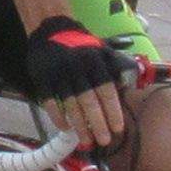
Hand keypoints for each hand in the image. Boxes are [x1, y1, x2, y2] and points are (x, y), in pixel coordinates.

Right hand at [24, 16, 138, 151]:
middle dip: (97, 123)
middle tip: (104, 140)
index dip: (112, 111)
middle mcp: (77, 69)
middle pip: (89, 101)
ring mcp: (58, 74)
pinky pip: (50, 102)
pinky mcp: (42, 79)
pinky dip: (58, 116)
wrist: (50, 30)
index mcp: (95, 62)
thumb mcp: (102, 51)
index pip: (106, 90)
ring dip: (79, 125)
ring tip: (86, 140)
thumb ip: (115, 68)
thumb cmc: (81, 45)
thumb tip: (127, 88)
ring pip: (70, 104)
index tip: (118, 128)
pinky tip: (65, 128)